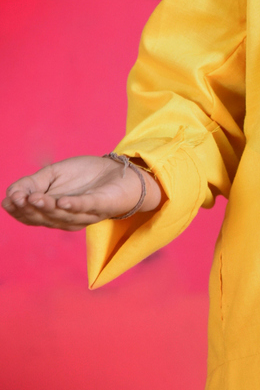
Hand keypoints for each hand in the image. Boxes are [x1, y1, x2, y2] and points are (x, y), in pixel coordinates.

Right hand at [2, 155, 161, 230]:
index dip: (19, 210)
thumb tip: (10, 193)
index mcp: (52, 212)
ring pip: (62, 215)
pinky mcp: (102, 205)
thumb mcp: (54, 173)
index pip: (31, 216)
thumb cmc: (85, 175)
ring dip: (47, 207)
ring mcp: (85, 214)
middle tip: (18, 198)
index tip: (8, 200)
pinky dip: (74, 205)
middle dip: (29, 209)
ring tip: (34, 198)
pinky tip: (62, 201)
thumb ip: (32, 183)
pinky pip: (86, 207)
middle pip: (44, 218)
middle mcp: (66, 218)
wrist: (119, 171)